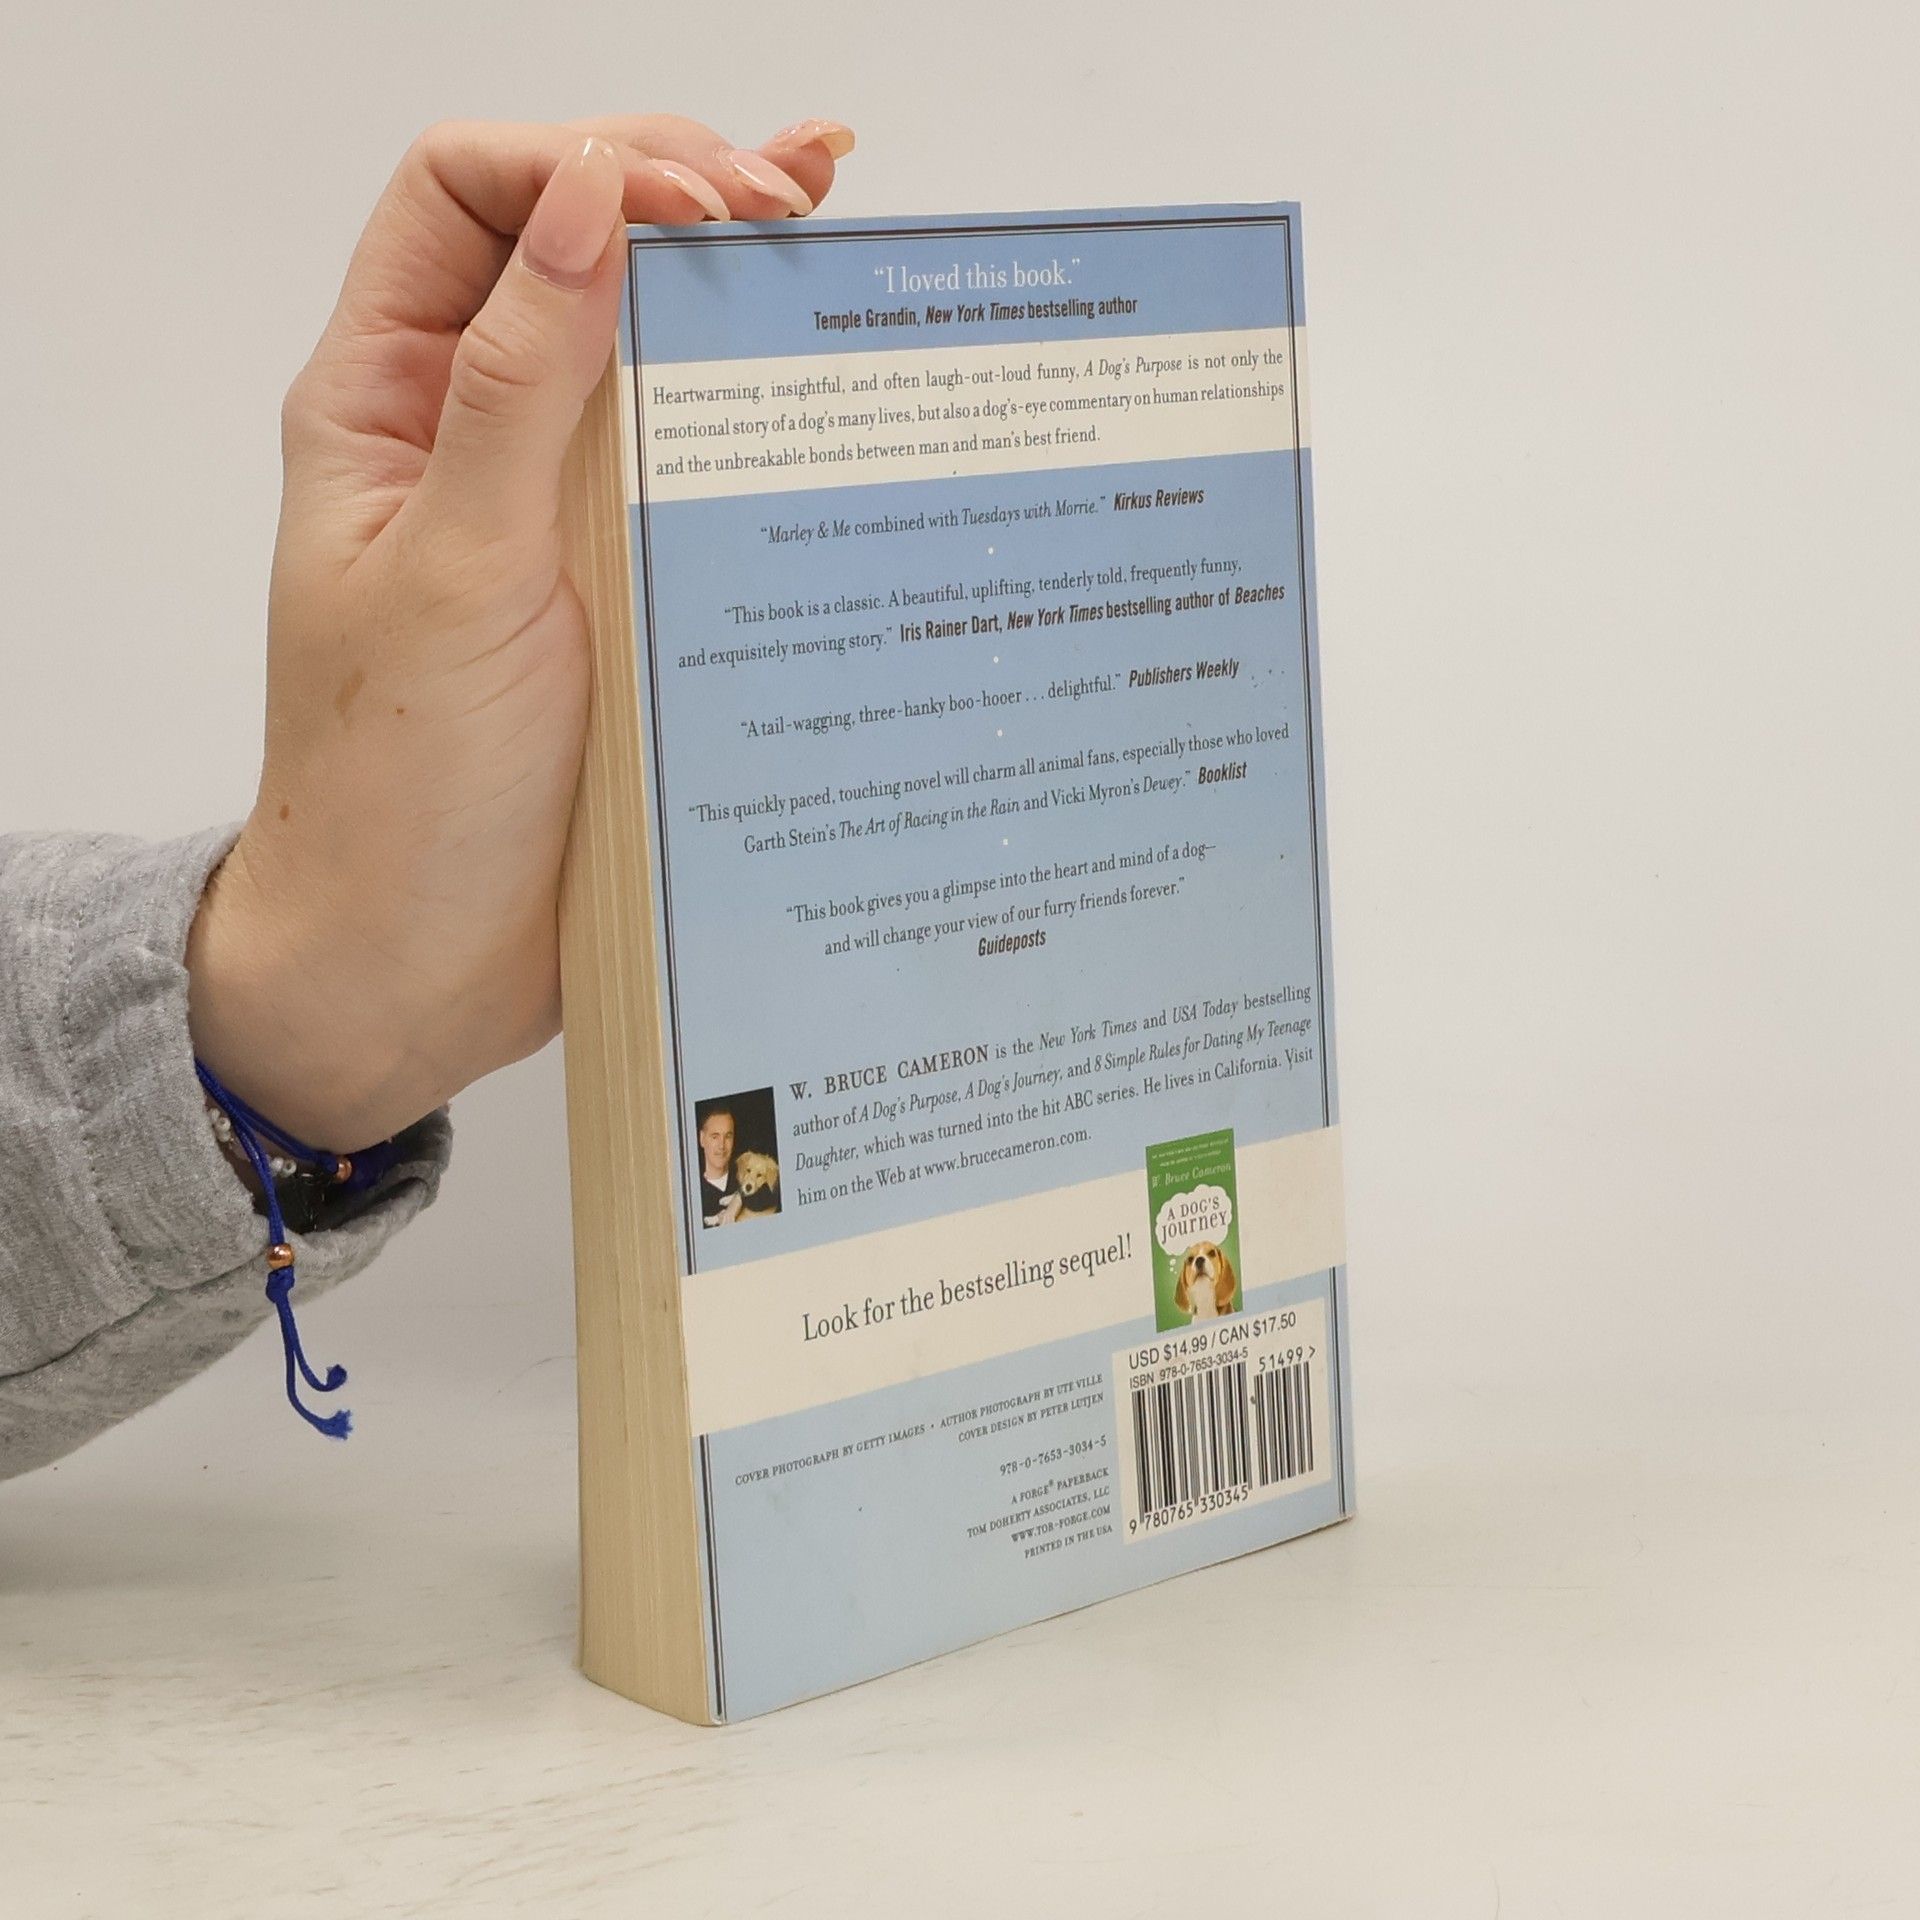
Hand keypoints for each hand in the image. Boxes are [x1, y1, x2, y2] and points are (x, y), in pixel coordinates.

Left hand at [186, 114, 852, 1145]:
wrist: (421, 964)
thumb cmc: (401, 788)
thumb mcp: (456, 574)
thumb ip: (514, 387)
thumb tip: (589, 201)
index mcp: (388, 402)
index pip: (465, 195)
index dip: (580, 162)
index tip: (698, 202)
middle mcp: (472, 434)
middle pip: (568, 245)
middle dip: (676, 190)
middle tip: (791, 206)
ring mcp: (556, 509)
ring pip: (643, 349)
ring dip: (731, 279)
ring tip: (829, 228)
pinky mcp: (627, 584)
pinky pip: (692, 465)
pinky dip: (759, 402)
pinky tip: (834, 351)